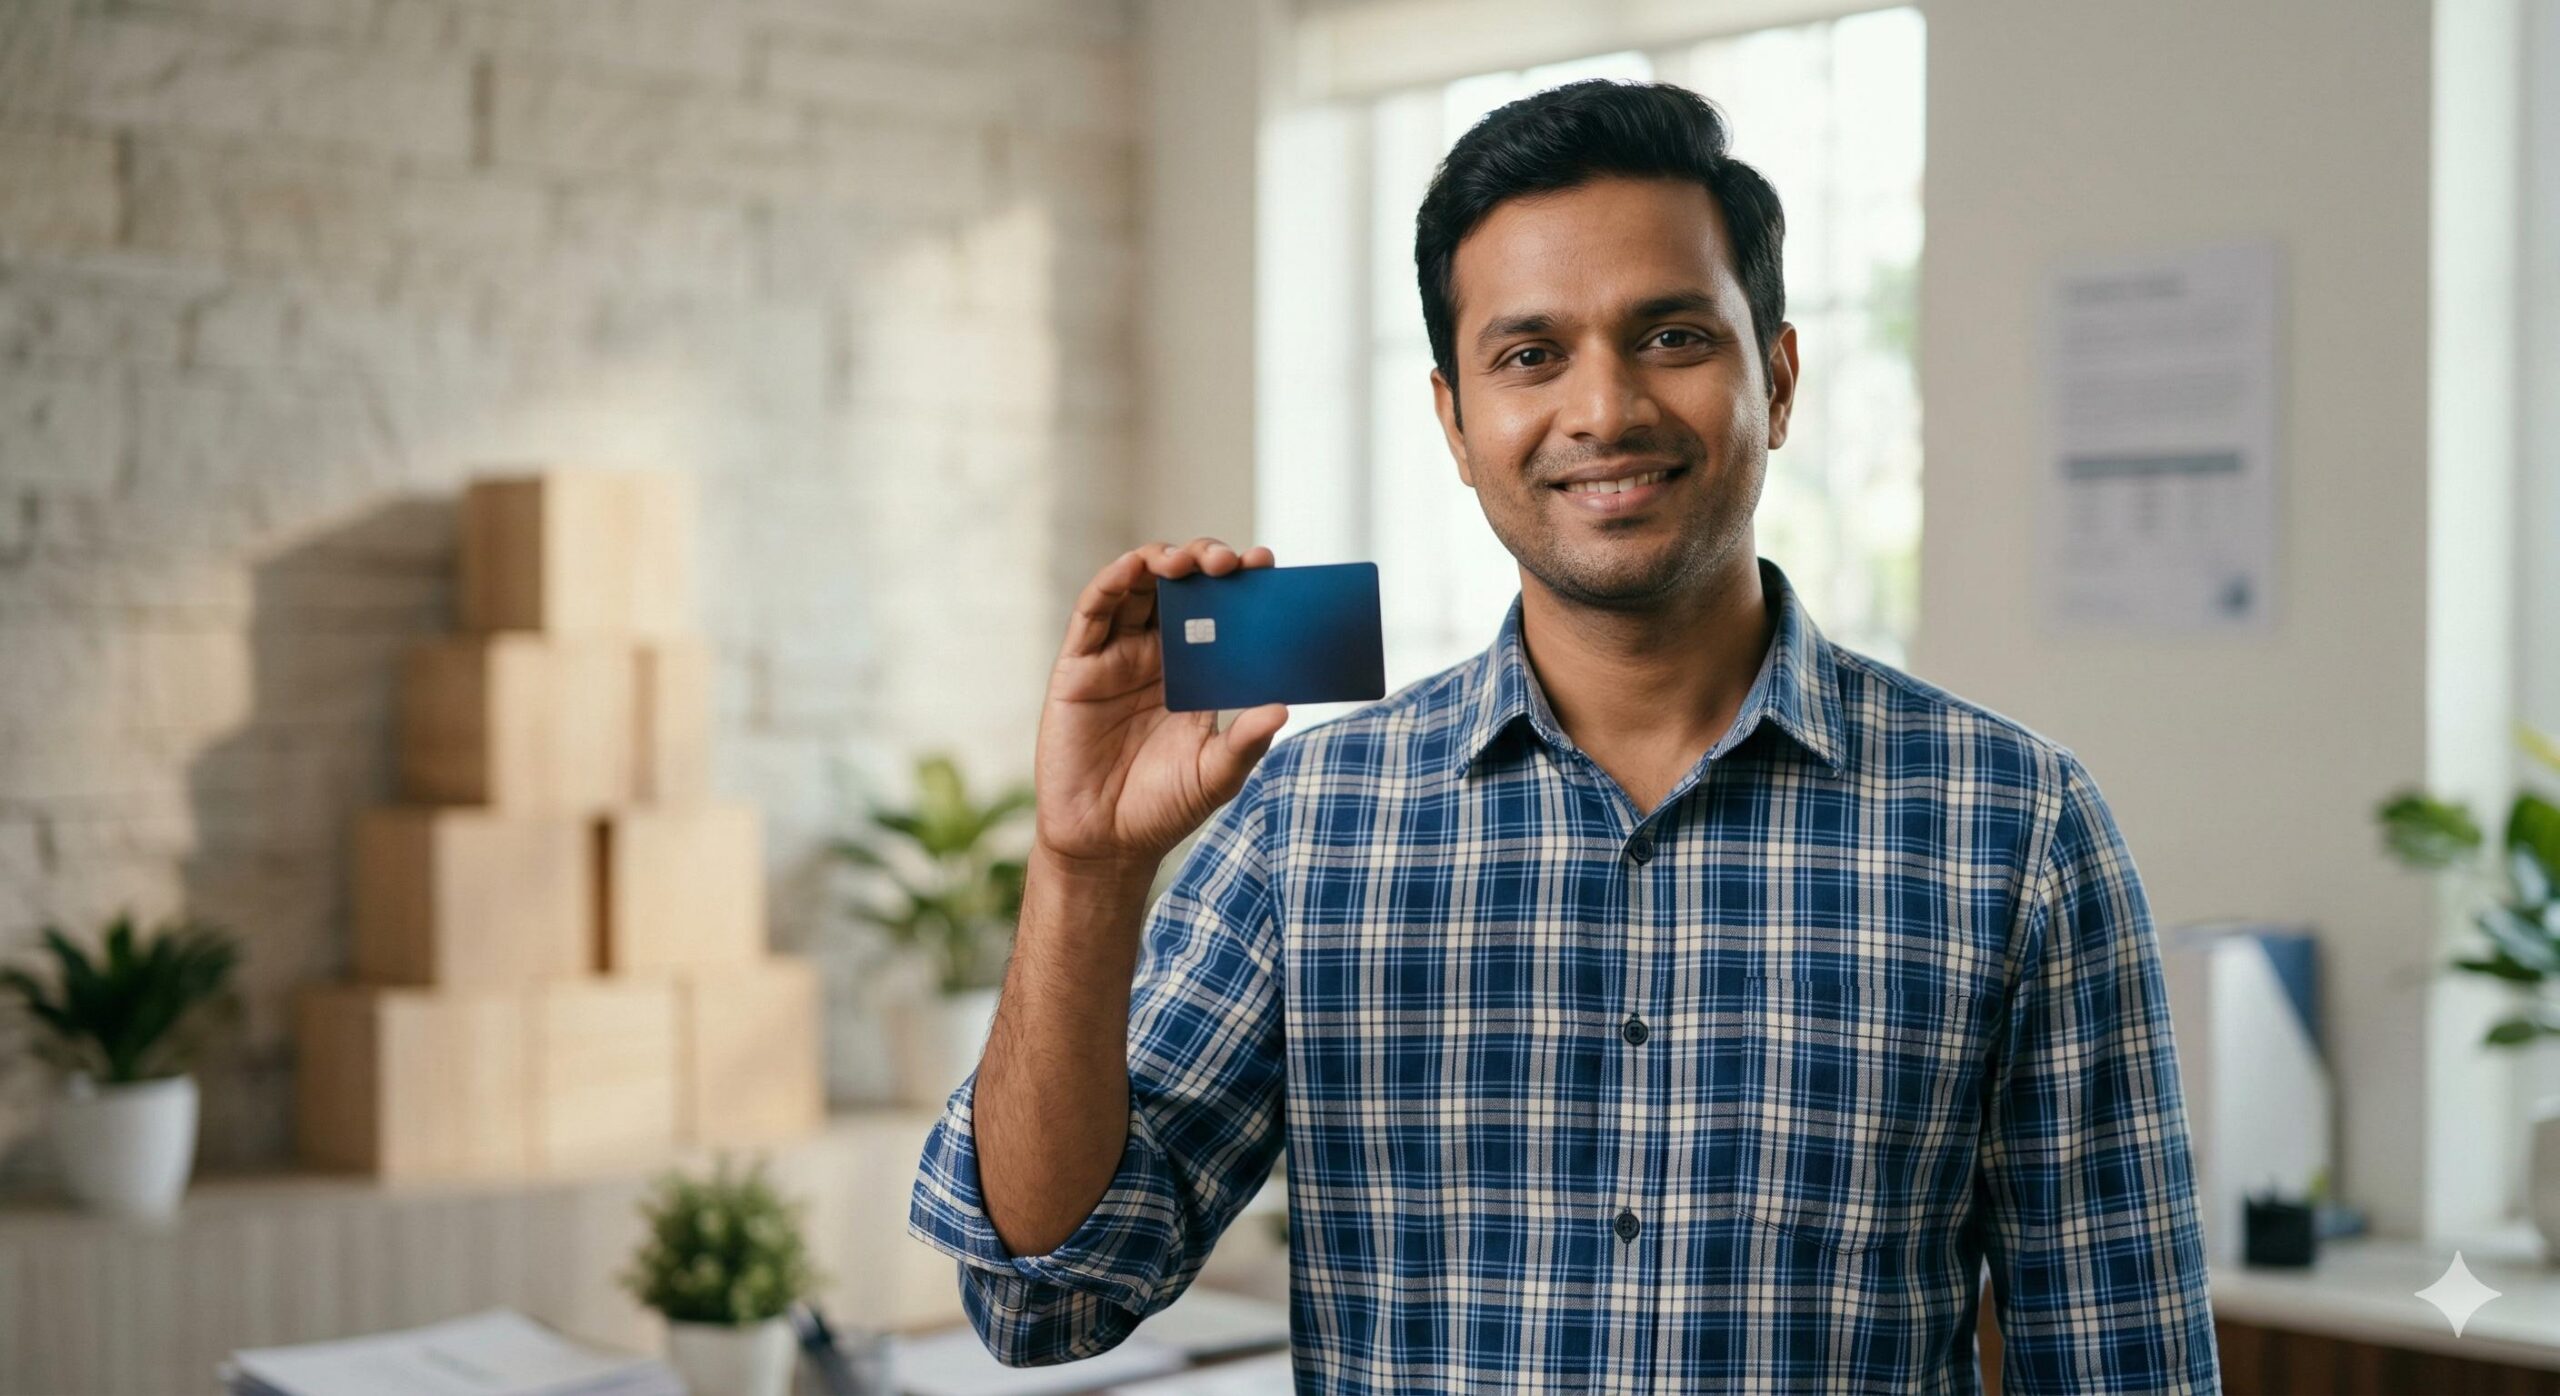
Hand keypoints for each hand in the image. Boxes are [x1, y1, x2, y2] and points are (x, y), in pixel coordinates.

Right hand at [1033, 538, 1288, 870]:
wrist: (1105, 843)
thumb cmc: (1163, 808)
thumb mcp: (1215, 775)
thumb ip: (1246, 742)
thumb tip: (1283, 708)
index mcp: (1193, 672)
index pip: (1218, 611)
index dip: (1239, 582)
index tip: (1267, 565)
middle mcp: (1154, 655)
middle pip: (1178, 587)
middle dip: (1203, 561)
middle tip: (1229, 563)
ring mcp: (1115, 657)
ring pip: (1136, 588)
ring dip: (1160, 561)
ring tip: (1187, 560)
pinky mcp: (1078, 668)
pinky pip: (1092, 613)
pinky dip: (1112, 582)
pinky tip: (1135, 568)